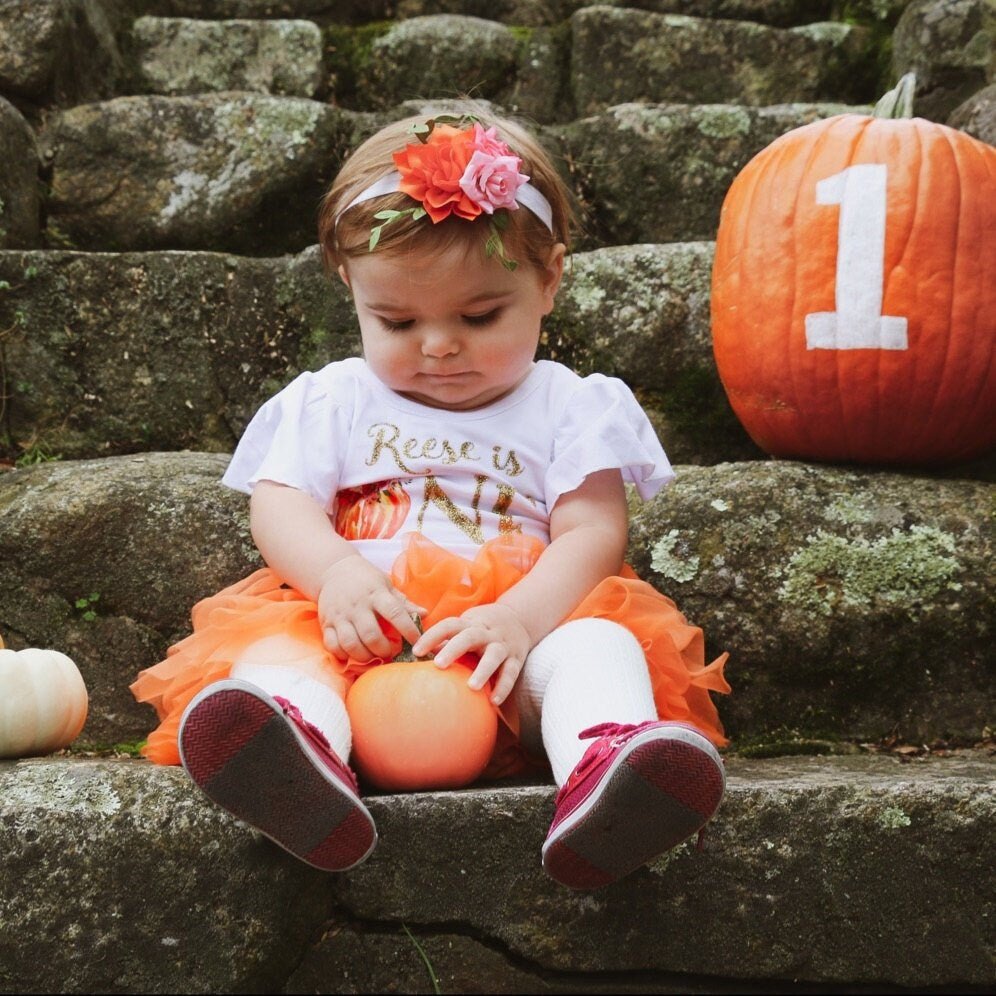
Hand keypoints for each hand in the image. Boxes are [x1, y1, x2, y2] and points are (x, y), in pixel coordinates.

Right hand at [318, 555, 422, 662]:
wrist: (333, 570)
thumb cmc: (366, 580)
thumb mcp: (386, 585)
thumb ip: (404, 603)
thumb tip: (425, 614)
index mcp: (376, 594)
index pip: (395, 612)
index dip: (408, 629)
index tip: (416, 641)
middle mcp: (357, 605)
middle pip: (371, 635)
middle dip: (384, 649)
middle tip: (391, 652)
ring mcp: (340, 615)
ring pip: (351, 643)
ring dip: (365, 656)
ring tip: (374, 656)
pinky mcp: (326, 623)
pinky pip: (333, 646)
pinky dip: (344, 655)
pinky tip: (354, 654)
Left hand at [413, 603, 531, 705]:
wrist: (521, 618)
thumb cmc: (483, 628)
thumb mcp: (466, 627)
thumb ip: (446, 641)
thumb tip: (419, 657)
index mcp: (470, 623)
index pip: (449, 625)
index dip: (432, 636)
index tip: (416, 652)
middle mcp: (486, 632)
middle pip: (469, 637)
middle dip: (454, 649)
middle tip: (439, 665)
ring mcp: (503, 645)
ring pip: (494, 655)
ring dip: (483, 670)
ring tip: (472, 687)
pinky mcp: (517, 658)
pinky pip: (511, 673)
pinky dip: (503, 687)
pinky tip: (493, 701)